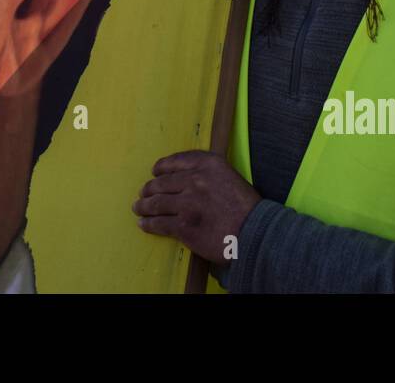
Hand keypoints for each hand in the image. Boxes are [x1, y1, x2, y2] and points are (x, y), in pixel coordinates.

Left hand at [133, 150, 261, 262]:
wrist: (256, 233)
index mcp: (208, 164)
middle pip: (162, 182)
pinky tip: (144, 224)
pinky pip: (160, 223)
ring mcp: (187, 203)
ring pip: (157, 203)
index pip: (176, 161)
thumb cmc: (247, 208)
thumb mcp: (230, 177)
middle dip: (149, 189)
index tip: (155, 172)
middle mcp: (195, 180)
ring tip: (138, 208)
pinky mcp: (183, 226)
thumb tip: (186, 179)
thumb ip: (208, 174)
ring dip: (144, 206)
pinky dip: (149, 224)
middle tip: (143, 193)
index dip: (162, 167)